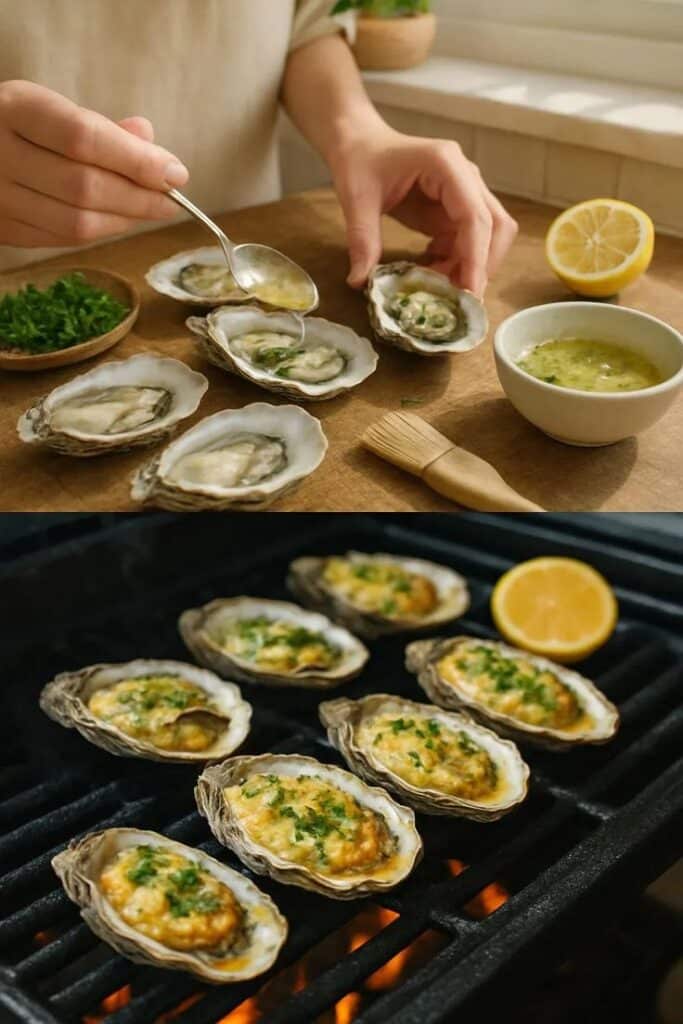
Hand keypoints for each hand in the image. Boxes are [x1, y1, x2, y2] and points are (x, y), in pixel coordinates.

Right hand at [0, 80, 187, 247]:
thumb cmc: (14, 124)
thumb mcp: (46, 107)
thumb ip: (97, 125)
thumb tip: (150, 142)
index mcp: (14, 109)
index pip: (84, 137)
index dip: (136, 160)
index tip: (175, 173)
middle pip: (84, 187)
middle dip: (139, 198)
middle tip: (170, 200)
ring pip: (77, 223)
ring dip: (124, 220)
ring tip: (149, 209)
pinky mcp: (2, 229)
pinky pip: (62, 239)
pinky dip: (99, 231)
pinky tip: (117, 219)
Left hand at [332, 127, 517, 295]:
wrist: (360, 143)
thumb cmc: (360, 161)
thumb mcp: (356, 199)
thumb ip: (362, 239)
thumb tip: (360, 281)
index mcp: (445, 165)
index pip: (475, 215)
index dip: (476, 256)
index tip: (469, 290)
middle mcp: (465, 176)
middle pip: (496, 226)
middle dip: (483, 265)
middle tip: (459, 298)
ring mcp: (464, 193)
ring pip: (488, 236)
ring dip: (470, 266)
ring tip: (438, 287)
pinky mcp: (455, 209)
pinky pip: (468, 242)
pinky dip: (457, 262)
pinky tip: (431, 271)